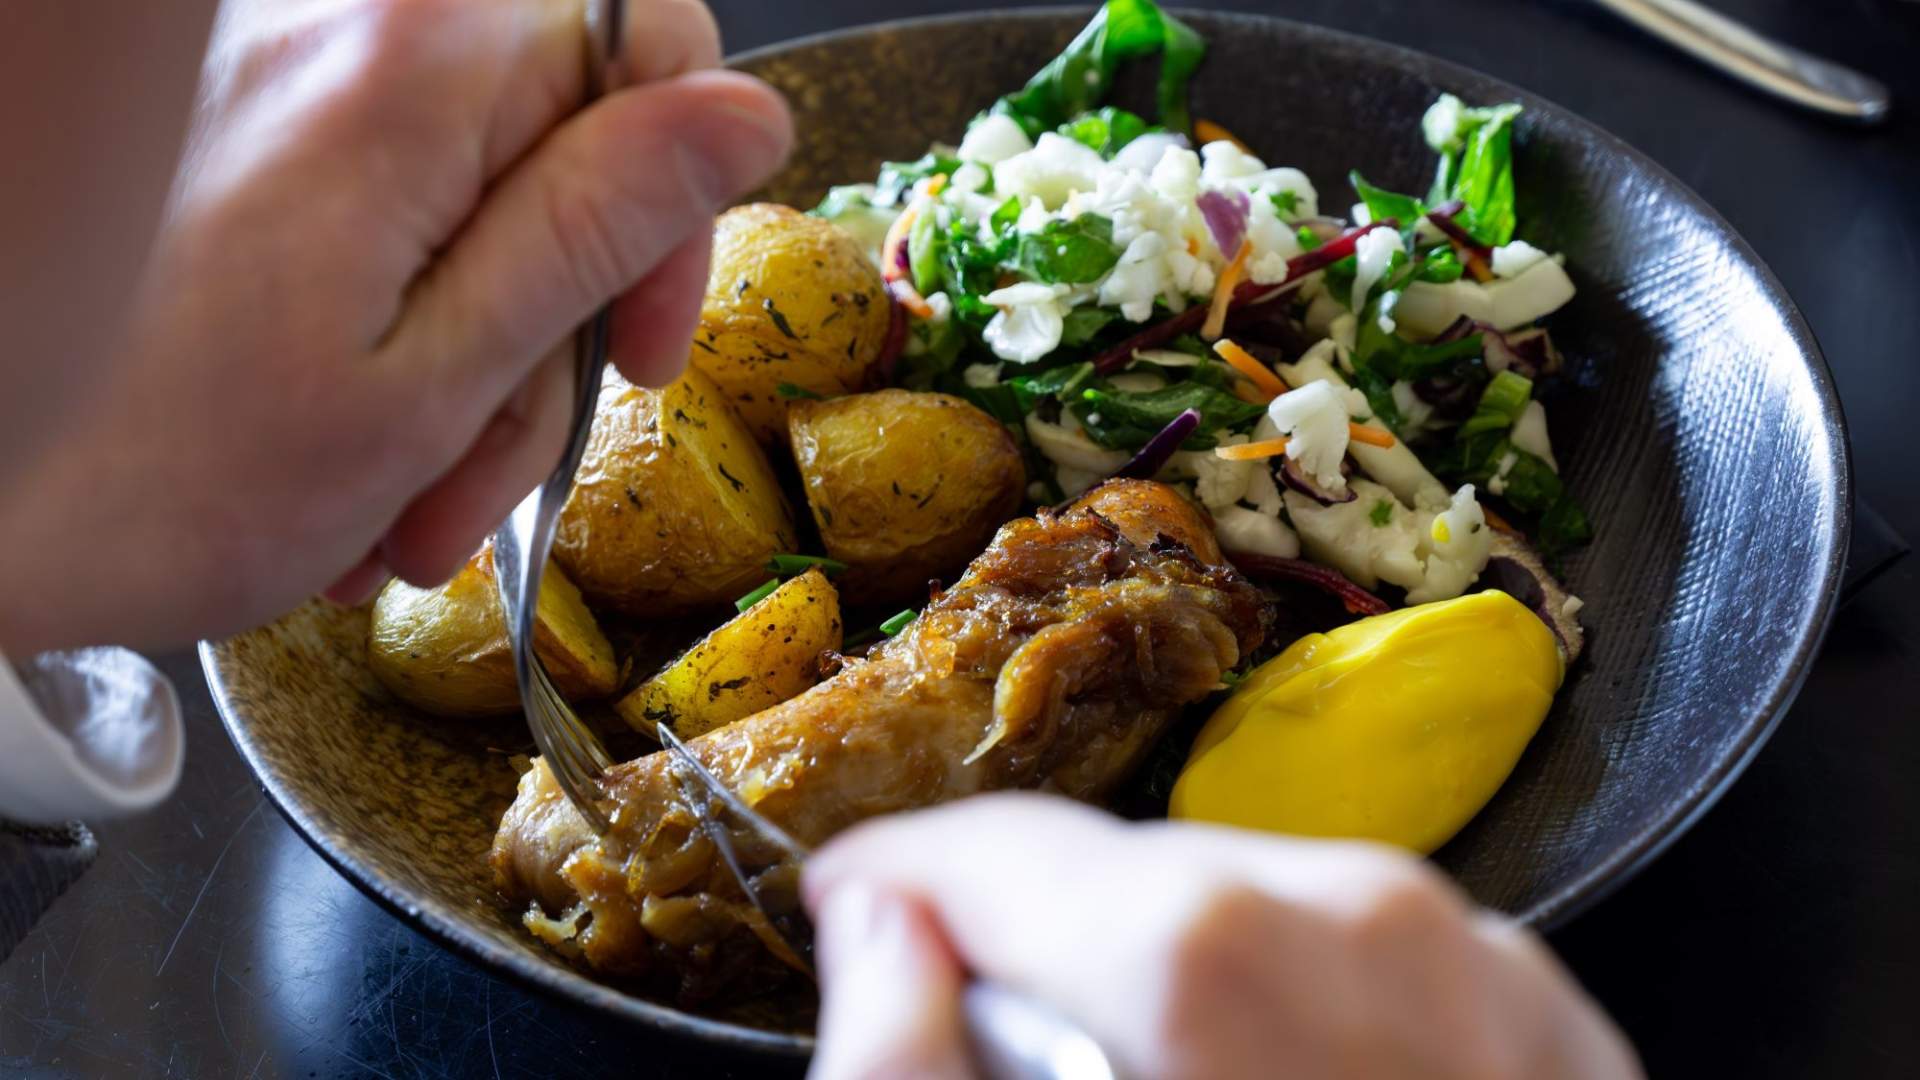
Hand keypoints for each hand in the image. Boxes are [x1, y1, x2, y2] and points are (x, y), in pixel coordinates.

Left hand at [0, 0, 790, 653]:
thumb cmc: (146, 472)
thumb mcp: (429, 380)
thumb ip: (599, 230)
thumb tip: (743, 118)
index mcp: (414, 63)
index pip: (651, 38)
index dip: (678, 203)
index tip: (637, 343)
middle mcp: (338, 22)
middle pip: (557, 135)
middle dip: (545, 324)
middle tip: (480, 475)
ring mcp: (268, 71)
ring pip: (467, 193)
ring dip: (455, 365)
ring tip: (384, 502)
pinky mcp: (222, 128)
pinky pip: (373, 205)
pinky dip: (379, 331)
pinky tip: (334, 451)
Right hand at [803, 794, 1641, 1079]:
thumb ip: (902, 1061)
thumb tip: (880, 926)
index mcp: (1210, 959)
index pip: (1000, 851)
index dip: (900, 877)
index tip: (858, 904)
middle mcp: (1369, 925)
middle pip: (1136, 880)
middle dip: (1055, 949)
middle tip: (1023, 1061)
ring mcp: (1488, 977)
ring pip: (1266, 908)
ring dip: (1190, 982)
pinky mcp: (1559, 1031)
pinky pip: (1387, 966)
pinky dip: (1317, 1016)